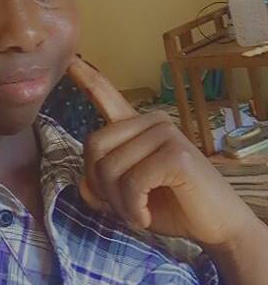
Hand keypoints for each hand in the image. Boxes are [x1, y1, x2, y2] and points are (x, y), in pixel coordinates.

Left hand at [66, 55, 257, 245]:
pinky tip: (146, 216)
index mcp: (136, 126)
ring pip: (110, 168)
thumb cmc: (171, 206)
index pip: (105, 94)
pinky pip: (132, 183)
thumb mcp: (126, 196)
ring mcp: (165, 134)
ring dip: (118, 203)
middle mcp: (151, 122)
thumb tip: (84, 185)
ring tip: (139, 213)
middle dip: (99, 185)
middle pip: (94, 145)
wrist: (217, 225)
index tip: (68, 59)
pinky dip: (133, 209)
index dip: (85, 77)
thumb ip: (102, 185)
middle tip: (122, 206)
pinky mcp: (176, 154)